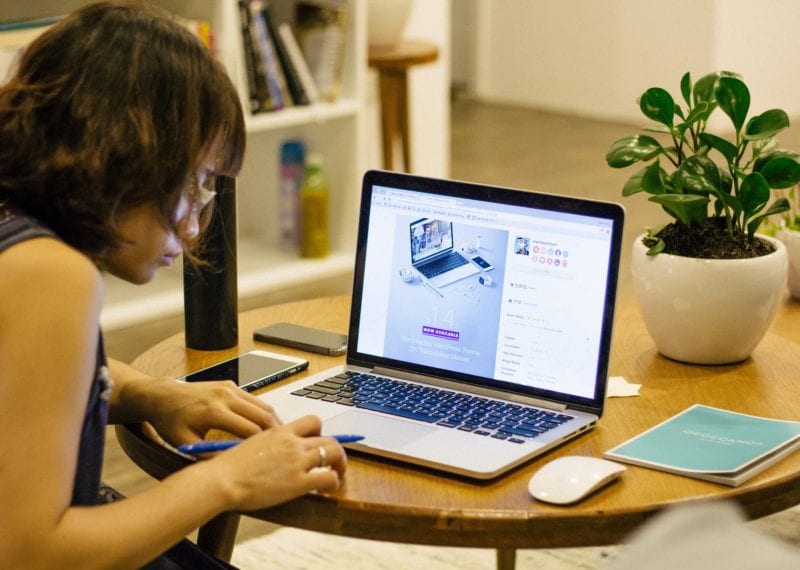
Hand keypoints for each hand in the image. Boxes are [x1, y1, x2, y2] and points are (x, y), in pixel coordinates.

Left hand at [142, 379, 280, 446]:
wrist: (163, 396)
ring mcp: (230, 388)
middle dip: (276, 433)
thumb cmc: (171, 421)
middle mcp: (225, 396)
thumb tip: (233, 467)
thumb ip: (209, 455)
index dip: (263, 446)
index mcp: (214, 411)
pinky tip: (265, 426)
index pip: (250, 430)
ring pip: (262, 405)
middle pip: (262, 416)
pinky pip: (254, 399)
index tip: (271, 458)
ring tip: (279, 439)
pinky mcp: (231, 384)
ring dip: (273, 422)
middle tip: (285, 449)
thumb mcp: (185, 444)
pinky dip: (263, 413)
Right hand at [206, 415, 346, 510]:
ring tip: (336, 475)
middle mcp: (292, 442)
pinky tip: (325, 490)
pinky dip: (333, 482)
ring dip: (340, 465)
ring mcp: (297, 461)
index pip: (312, 421)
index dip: (321, 432)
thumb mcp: (250, 444)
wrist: (221, 480)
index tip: (318, 443)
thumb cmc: (227, 467)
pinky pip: (329, 477)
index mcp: (280, 431)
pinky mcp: (298, 482)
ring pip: (334, 453)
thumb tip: (272, 452)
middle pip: (328, 438)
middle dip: (335, 451)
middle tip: (333, 463)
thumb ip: (267, 443)